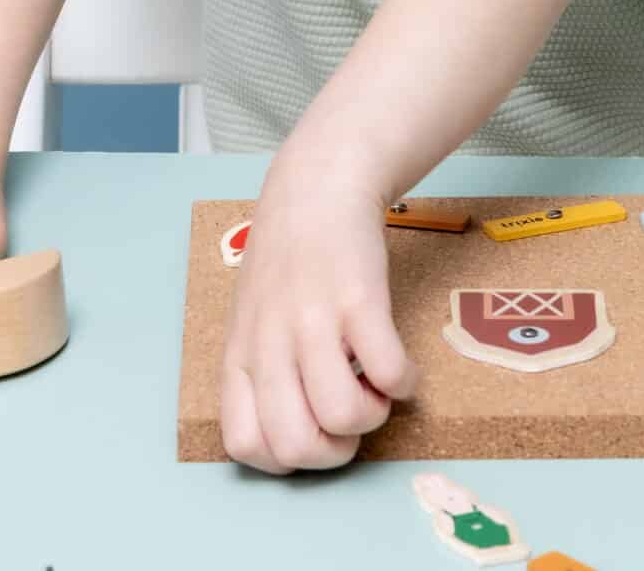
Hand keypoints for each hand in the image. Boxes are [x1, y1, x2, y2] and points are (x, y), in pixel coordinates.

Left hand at [218, 167, 414, 472]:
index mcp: (240, 354)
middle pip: (295, 446)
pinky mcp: (358, 299)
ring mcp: (312, 321)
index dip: (287, 457)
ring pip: (342, 416)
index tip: (313, 431)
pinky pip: (389, 373)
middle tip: (352, 417)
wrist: (318, 186)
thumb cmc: (288, 257)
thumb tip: (295, 431)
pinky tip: (399, 364)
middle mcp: (269, 343)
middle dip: (335, 450)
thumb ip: (261, 372)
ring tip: (376, 385)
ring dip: (373, 415)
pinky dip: (404, 383)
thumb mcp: (252, 318)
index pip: (244, 444)